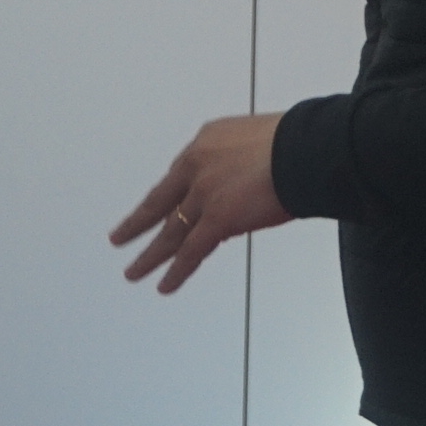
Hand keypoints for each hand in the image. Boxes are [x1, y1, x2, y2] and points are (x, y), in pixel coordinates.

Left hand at [112, 113, 289, 293]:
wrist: (306, 149)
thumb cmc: (297, 141)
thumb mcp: (259, 140)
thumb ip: (247, 160)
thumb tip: (257, 178)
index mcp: (206, 143)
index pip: (181, 175)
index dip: (171, 196)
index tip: (161, 207)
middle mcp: (196, 167)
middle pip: (161, 202)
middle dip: (139, 223)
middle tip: (120, 238)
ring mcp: (204, 195)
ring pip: (170, 232)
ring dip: (151, 256)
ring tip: (134, 272)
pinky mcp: (217, 219)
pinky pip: (191, 252)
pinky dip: (177, 271)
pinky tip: (164, 285)